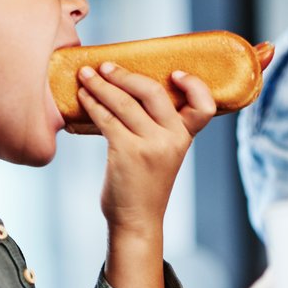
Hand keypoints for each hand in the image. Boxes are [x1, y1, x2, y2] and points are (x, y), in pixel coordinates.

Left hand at [77, 62, 216, 287]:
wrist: (137, 219)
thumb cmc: (146, 184)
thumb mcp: (165, 154)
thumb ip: (160, 127)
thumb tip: (130, 89)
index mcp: (185, 138)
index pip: (204, 106)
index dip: (194, 85)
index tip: (175, 73)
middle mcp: (173, 139)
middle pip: (153, 91)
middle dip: (125, 75)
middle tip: (106, 67)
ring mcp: (151, 146)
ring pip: (124, 102)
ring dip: (101, 85)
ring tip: (86, 76)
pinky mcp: (127, 152)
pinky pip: (107, 118)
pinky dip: (92, 104)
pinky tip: (83, 97)